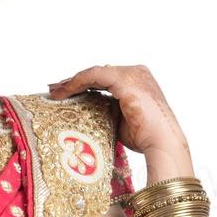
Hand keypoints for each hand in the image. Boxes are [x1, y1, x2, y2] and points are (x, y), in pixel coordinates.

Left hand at [47, 64, 188, 159]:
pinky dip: (76, 83)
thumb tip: (86, 110)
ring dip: (71, 82)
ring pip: (93, 73)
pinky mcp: (125, 79)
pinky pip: (93, 76)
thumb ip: (106, 108)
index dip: (83, 83)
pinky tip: (63, 92)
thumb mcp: (121, 118)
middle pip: (98, 73)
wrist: (162, 143)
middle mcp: (137, 72)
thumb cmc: (145, 137)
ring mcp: (132, 74)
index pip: (105, 78)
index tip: (64, 92)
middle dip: (74, 81)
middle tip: (54, 89)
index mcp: (138, 80)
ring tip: (54, 91)